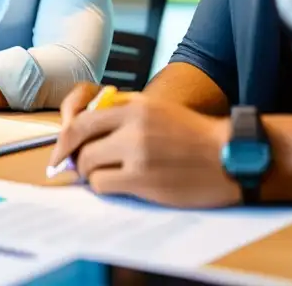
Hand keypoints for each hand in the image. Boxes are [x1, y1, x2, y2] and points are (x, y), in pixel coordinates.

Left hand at [49, 90, 240, 207]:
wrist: (231, 155)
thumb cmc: (193, 134)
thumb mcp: (156, 109)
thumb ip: (120, 112)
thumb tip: (81, 127)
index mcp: (133, 105)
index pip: (81, 118)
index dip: (64, 137)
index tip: (60, 150)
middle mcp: (132, 125)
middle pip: (78, 140)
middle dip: (72, 157)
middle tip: (75, 167)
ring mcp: (137, 152)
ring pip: (88, 164)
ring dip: (88, 174)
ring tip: (102, 176)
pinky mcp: (144, 179)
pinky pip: (103, 184)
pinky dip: (102, 186)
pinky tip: (116, 186)